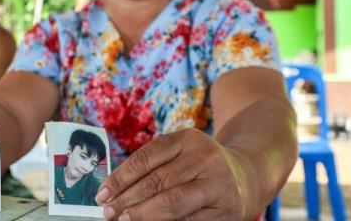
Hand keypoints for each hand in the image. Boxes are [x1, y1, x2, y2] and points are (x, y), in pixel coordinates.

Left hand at [95, 128, 247, 220]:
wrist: (248, 174)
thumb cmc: (200, 166)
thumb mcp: (181, 153)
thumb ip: (153, 167)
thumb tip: (115, 191)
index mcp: (187, 139)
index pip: (146, 158)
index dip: (121, 177)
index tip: (102, 193)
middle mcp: (204, 158)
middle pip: (157, 182)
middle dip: (127, 199)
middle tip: (108, 212)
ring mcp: (217, 184)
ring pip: (172, 203)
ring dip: (143, 215)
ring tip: (123, 220)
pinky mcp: (226, 210)